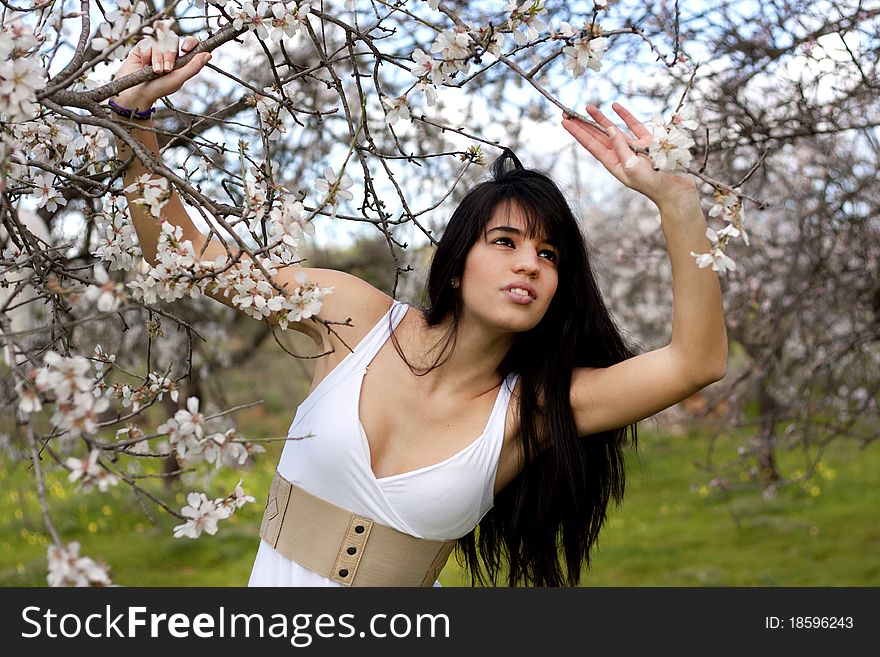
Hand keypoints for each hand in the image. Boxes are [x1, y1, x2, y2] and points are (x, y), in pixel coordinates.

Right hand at [111, 35, 210, 110]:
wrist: (136, 92)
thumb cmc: (159, 88)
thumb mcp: (179, 79)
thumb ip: (193, 66)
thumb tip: (209, 54)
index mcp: (181, 58)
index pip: (190, 42)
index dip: (189, 42)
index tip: (185, 50)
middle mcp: (169, 51)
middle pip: (173, 39)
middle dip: (169, 55)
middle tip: (166, 69)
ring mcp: (155, 47)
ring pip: (160, 41)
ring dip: (158, 58)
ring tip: (155, 71)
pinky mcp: (142, 46)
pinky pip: (147, 43)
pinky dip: (146, 56)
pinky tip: (144, 65)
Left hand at [561, 103, 697, 208]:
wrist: (676, 190)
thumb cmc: (653, 184)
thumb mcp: (633, 166)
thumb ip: (621, 147)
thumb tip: (610, 129)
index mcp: (614, 164)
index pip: (592, 145)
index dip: (578, 133)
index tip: (565, 122)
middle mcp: (621, 155)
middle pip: (598, 136)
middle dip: (583, 125)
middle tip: (568, 112)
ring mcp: (635, 148)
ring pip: (614, 129)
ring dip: (601, 118)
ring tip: (588, 106)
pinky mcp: (649, 142)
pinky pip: (634, 126)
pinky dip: (625, 116)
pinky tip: (615, 106)